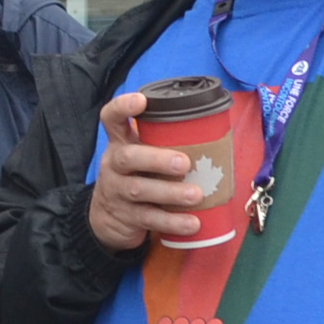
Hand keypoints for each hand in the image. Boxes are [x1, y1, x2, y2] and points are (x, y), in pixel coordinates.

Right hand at [86, 92, 210, 254]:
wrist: (107, 220)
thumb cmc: (135, 178)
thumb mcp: (139, 158)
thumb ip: (162, 146)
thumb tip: (216, 139)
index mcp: (119, 144)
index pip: (111, 118)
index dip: (123, 107)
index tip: (141, 100)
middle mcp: (114, 165)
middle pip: (128, 157)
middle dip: (157, 159)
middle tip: (184, 163)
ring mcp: (117, 191)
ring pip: (139, 190)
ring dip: (170, 192)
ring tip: (196, 195)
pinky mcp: (126, 217)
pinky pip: (149, 218)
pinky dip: (172, 222)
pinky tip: (192, 223)